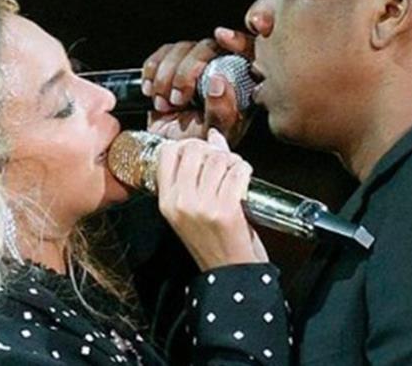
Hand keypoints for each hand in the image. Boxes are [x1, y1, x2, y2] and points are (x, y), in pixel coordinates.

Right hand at [142, 27, 254, 144]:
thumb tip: (219, 81)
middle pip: (208, 46)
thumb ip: (222, 113)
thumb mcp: (214, 135)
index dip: (237, 39)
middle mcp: (221, 70)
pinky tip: (151, 91)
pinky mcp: (173, 65)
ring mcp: (196, 66)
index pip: (249, 50)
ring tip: (165, 104)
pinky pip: (163, 52)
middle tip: (178, 99)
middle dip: (187, 71)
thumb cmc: (198, 145)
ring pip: (183, 47)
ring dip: (167, 75)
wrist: (168, 151)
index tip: (221, 37)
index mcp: (242, 84)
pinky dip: (152, 70)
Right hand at [156, 129, 267, 270]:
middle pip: (194, 150)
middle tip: (222, 162)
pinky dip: (245, 170)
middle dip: (213, 150)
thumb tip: (213, 136)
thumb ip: (196, 172)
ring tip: (234, 173)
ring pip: (218, 158)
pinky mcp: (225, 209)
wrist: (231, 274)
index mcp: (166, 201)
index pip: (167, 153)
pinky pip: (236, 171)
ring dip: (232, 160)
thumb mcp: (192, 210)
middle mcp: (180, 202)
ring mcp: (202, 205)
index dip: (187, 145)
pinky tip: (244, 179)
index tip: (201, 152)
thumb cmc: (214, 242)